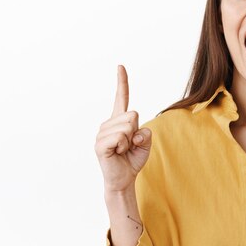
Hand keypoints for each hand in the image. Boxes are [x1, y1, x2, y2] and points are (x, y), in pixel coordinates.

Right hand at [95, 65, 152, 193]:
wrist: (124, 179)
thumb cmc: (133, 159)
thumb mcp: (145, 143)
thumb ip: (145, 132)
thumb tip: (134, 130)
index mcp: (119, 120)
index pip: (121, 98)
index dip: (122, 82)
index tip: (120, 66)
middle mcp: (108, 123)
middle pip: (133, 115)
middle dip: (136, 132)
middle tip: (128, 146)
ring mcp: (102, 133)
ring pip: (127, 126)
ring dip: (130, 142)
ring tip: (122, 151)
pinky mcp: (99, 144)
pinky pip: (120, 137)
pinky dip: (123, 146)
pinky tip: (117, 153)